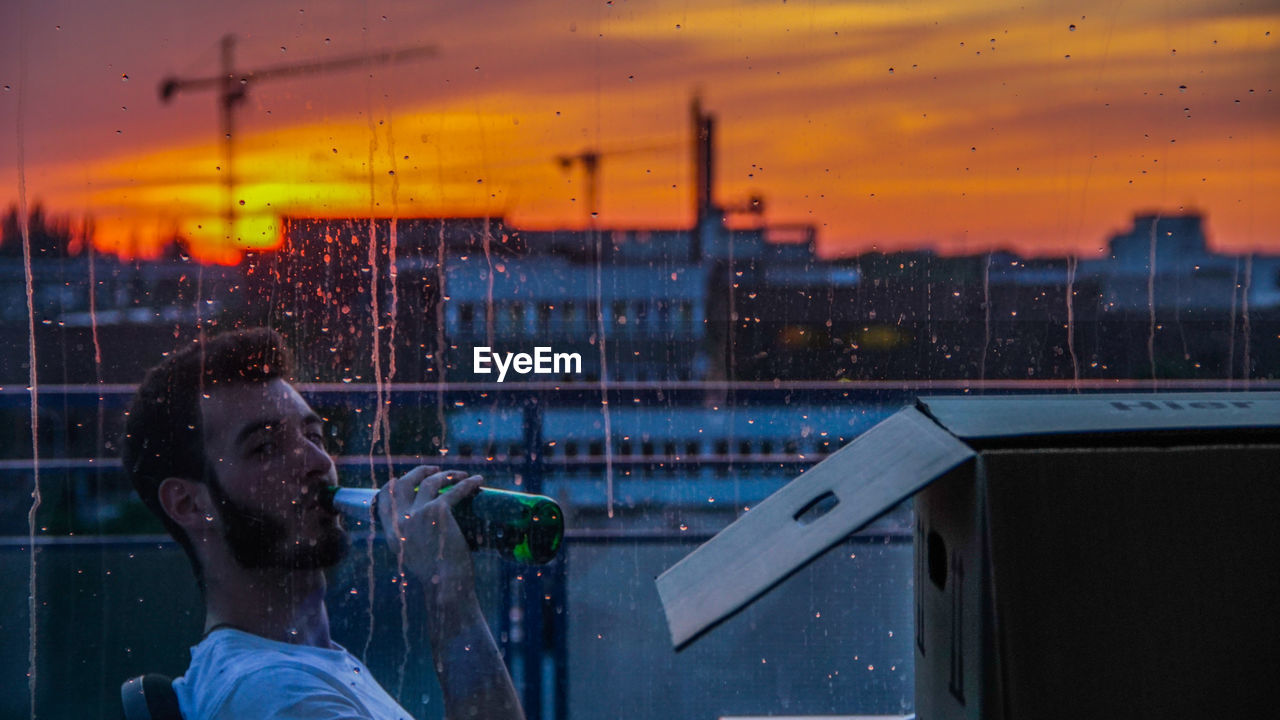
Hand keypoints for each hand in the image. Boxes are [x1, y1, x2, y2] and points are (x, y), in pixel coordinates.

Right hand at [377, 466, 483, 612]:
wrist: (447, 586)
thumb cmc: (436, 576)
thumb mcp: (412, 556)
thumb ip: (409, 536)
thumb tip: (417, 521)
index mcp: (392, 533)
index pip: (383, 500)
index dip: (393, 485)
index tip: (404, 479)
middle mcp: (400, 521)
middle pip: (403, 484)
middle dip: (418, 472)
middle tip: (435, 470)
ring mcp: (417, 514)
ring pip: (430, 482)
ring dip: (447, 474)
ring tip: (461, 474)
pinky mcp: (438, 510)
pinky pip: (455, 490)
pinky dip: (468, 483)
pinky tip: (477, 481)